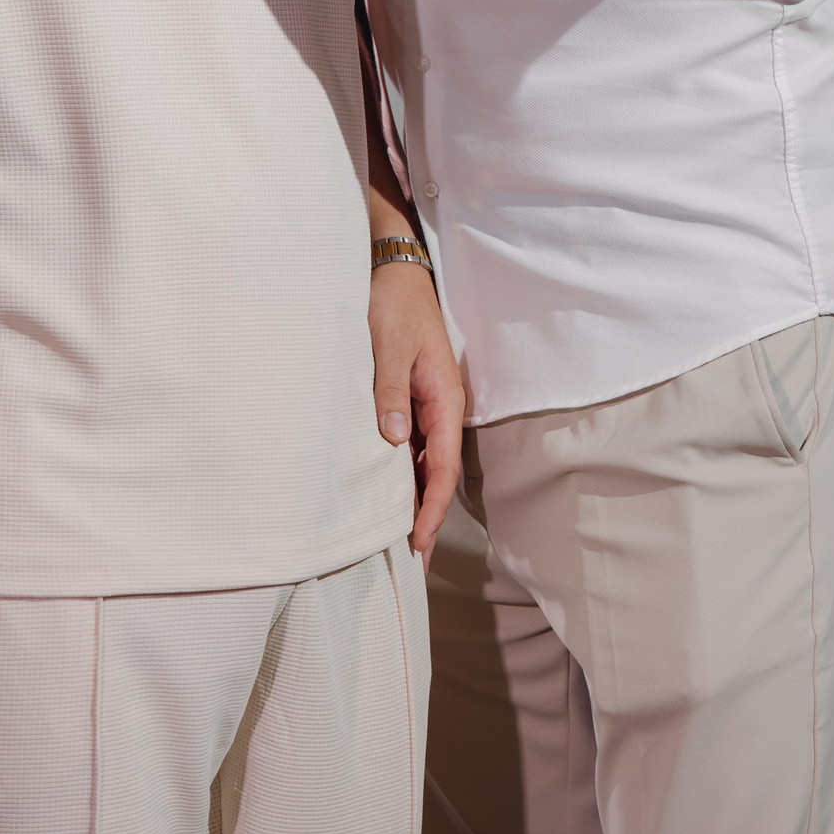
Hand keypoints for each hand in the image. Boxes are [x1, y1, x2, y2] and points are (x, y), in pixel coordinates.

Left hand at [368, 254, 463, 563]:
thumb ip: (391, 392)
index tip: (419, 541)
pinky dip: (405, 475)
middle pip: (438, 472)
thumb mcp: (388, 347)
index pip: (443, 465)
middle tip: (413, 561)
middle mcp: (441, 407)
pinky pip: (414, 446)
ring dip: (415, 499)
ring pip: (426, 463)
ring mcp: (428, 405)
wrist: (396, 272)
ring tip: (401, 540)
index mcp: (444, 398)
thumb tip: (396, 441)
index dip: (432, 507)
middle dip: (427, 517)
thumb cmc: (394, 306)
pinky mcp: (413, 399)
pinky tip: (389, 495)